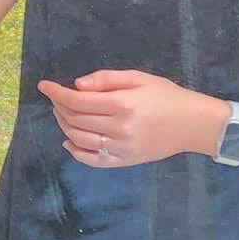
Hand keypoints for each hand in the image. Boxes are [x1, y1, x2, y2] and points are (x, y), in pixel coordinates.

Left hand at [39, 71, 227, 168]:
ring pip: (79, 139)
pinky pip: (93, 160)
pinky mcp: (125, 161)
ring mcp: (121, 148)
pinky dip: (76, 152)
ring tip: (62, 114)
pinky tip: (69, 141)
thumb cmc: (167, 96)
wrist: (194, 124)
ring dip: (64, 125)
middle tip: (56, 97)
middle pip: (76, 119)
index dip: (57, 92)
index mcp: (122, 104)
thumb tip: (77, 85)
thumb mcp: (139, 78)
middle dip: (59, 106)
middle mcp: (119, 128)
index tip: (44, 86)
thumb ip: (107, 79)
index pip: (78, 100)